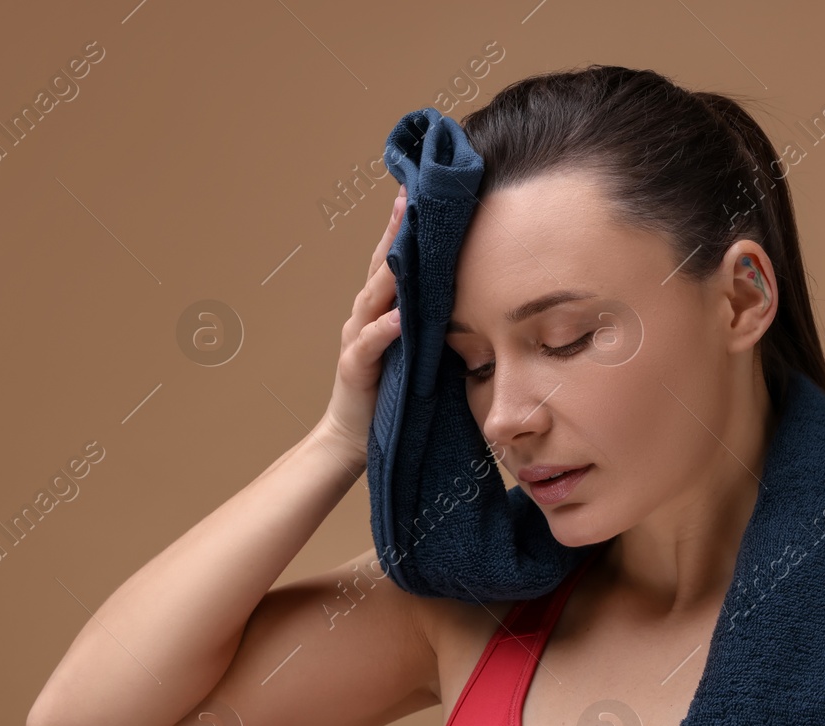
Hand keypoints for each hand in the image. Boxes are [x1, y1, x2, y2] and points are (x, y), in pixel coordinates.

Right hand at [317, 184, 405, 462]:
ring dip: (390, 270)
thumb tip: (470, 292)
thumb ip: (431, 318)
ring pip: (373, 296)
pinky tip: (398, 316)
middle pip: (381, 265)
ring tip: (407, 242)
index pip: (395, 259)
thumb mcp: (417, 347)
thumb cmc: (390, 392)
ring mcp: (357, 339)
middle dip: (396, 230)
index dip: (406, 225)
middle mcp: (365, 316)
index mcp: (382, 309)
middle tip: (411, 195)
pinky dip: (384, 329)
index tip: (422, 190)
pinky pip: (371, 344)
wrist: (354, 436)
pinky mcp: (355, 368)